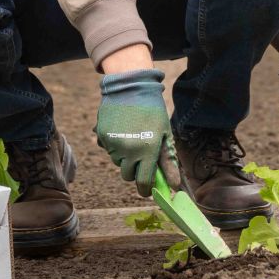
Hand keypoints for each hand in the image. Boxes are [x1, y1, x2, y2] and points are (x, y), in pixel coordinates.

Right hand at [95, 68, 168, 194]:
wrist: (131, 87)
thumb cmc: (153, 111)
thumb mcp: (165, 134)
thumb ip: (168, 162)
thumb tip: (174, 186)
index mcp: (148, 151)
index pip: (143, 182)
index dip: (145, 189)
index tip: (147, 190)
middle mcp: (129, 151)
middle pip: (128, 176)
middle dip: (135, 170)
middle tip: (141, 156)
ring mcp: (114, 144)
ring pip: (118, 163)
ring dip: (125, 157)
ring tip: (133, 136)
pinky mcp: (103, 137)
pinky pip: (109, 150)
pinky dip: (116, 146)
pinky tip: (123, 130)